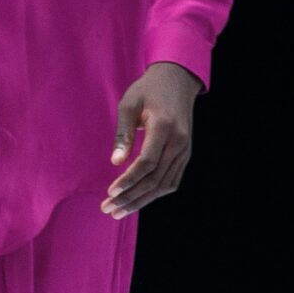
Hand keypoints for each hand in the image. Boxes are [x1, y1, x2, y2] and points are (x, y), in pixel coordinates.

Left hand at [103, 62, 200, 216]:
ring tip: (118, 211)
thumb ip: (123, 133)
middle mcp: (179, 142)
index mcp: (165, 127)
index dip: (129, 180)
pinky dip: (154, 194)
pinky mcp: (185, 154)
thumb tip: (115, 162)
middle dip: (131, 197)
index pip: (147, 162)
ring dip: (141, 201)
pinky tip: (137, 201)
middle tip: (108, 209)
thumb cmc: (147, 90)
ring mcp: (185, 150)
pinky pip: (172, 180)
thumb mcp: (129, 104)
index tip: (110, 192)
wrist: (176, 81)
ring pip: (164, 185)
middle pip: (155, 179)